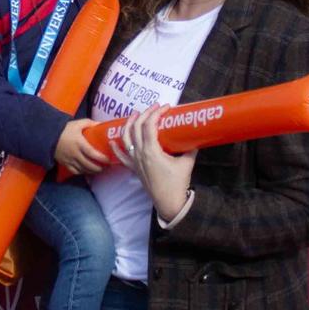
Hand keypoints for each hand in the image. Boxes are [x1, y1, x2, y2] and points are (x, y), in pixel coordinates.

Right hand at [53, 119, 110, 176]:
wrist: (48, 136)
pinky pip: (75, 171)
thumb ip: (89, 123)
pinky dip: (82, 172)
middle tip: (106, 167)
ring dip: (92, 171)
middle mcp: (75, 154)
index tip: (108, 160)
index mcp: (79, 143)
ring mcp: (69, 160)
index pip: (92, 153)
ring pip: (83, 169)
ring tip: (99, 170)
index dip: (101, 158)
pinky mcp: (65, 164)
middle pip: (88, 164)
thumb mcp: (77, 124)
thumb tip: (101, 124)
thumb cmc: (64, 129)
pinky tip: (87, 171)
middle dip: (98, 168)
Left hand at [111, 106, 194, 221]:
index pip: (150, 125)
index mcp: (152, 150)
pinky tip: (112, 140)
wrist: (169, 203)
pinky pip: (121, 156)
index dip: (156, 113)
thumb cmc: (177, 183)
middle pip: (137, 127)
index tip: (166, 107)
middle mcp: (140, 154)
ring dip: (129, 124)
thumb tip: (195, 137)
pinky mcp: (134, 168)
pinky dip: (115, 147)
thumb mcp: (187, 163)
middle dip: (144, 114)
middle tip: (155, 108)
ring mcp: (135, 161)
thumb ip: (191, 148)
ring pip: (126, 138)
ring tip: (135, 115)